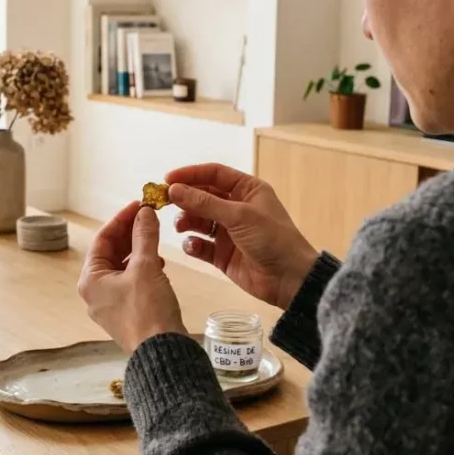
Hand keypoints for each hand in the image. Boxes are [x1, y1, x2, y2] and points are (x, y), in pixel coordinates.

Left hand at [78, 202, 186, 352]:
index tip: (139, 204)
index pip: (103, 239)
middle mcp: (95, 292)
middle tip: (148, 216)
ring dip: (137, 249)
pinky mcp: (126, 312)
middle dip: (130, 233)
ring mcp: (110, 304)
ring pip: (121, 266)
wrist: (163, 352)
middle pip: (110, 252)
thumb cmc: (148, 312)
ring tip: (154, 237)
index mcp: (90, 280)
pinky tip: (158, 262)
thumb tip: (144, 213)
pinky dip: (142, 268)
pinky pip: (130, 281)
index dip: (121, 219)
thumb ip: (144, 236)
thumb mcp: (146, 267)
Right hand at [166, 163, 318, 308]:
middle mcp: (236, 208)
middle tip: (163, 203)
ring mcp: (229, 232)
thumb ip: (205, 203)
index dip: (190, 174)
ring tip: (180, 226)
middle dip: (184, 199)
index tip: (167, 180)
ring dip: (187, 221)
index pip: (214, 174)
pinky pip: (201, 245)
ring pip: (199, 221)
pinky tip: (192, 246)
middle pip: (202, 196)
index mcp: (247, 190)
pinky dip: (193, 244)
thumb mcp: (239, 216)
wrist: (290, 280)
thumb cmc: (273, 240)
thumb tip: (174, 189)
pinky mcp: (223, 254)